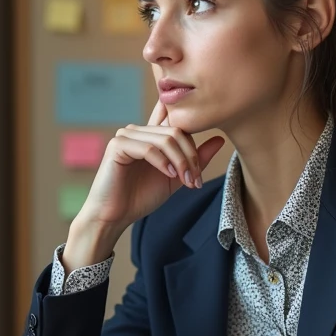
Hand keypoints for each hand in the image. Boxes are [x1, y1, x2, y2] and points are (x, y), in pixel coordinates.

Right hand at [65, 101, 223, 267]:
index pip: (175, 119)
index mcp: (150, 135)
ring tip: (186, 180)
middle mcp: (138, 130)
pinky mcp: (118, 146)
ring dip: (181, 161)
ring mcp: (126, 135)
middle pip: (176, 131)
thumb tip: (220, 139)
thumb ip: (195, 158)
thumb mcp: (176, 176)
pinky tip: (170, 175)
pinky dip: (163, 162)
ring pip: (165, 138)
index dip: (193, 135)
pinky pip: (148, 148)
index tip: (198, 166)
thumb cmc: (140, 197)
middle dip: (191, 156)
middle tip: (195, 180)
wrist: (114, 216)